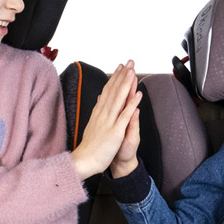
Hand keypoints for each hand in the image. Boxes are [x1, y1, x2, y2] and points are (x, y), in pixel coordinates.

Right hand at [71, 62, 141, 179]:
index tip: (121, 67)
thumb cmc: (90, 147)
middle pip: (114, 91)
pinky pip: (124, 115)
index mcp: (99, 113)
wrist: (85, 161)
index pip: (108, 91)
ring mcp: (109, 122)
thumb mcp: (92, 125)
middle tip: (129, 62)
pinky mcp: (115, 131)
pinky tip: (137, 94)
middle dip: (122, 75)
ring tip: (132, 71)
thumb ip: (97, 111)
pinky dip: (131, 104)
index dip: (115, 78)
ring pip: (119, 99)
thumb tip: (100, 98)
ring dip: (126, 84)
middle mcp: (103, 114)